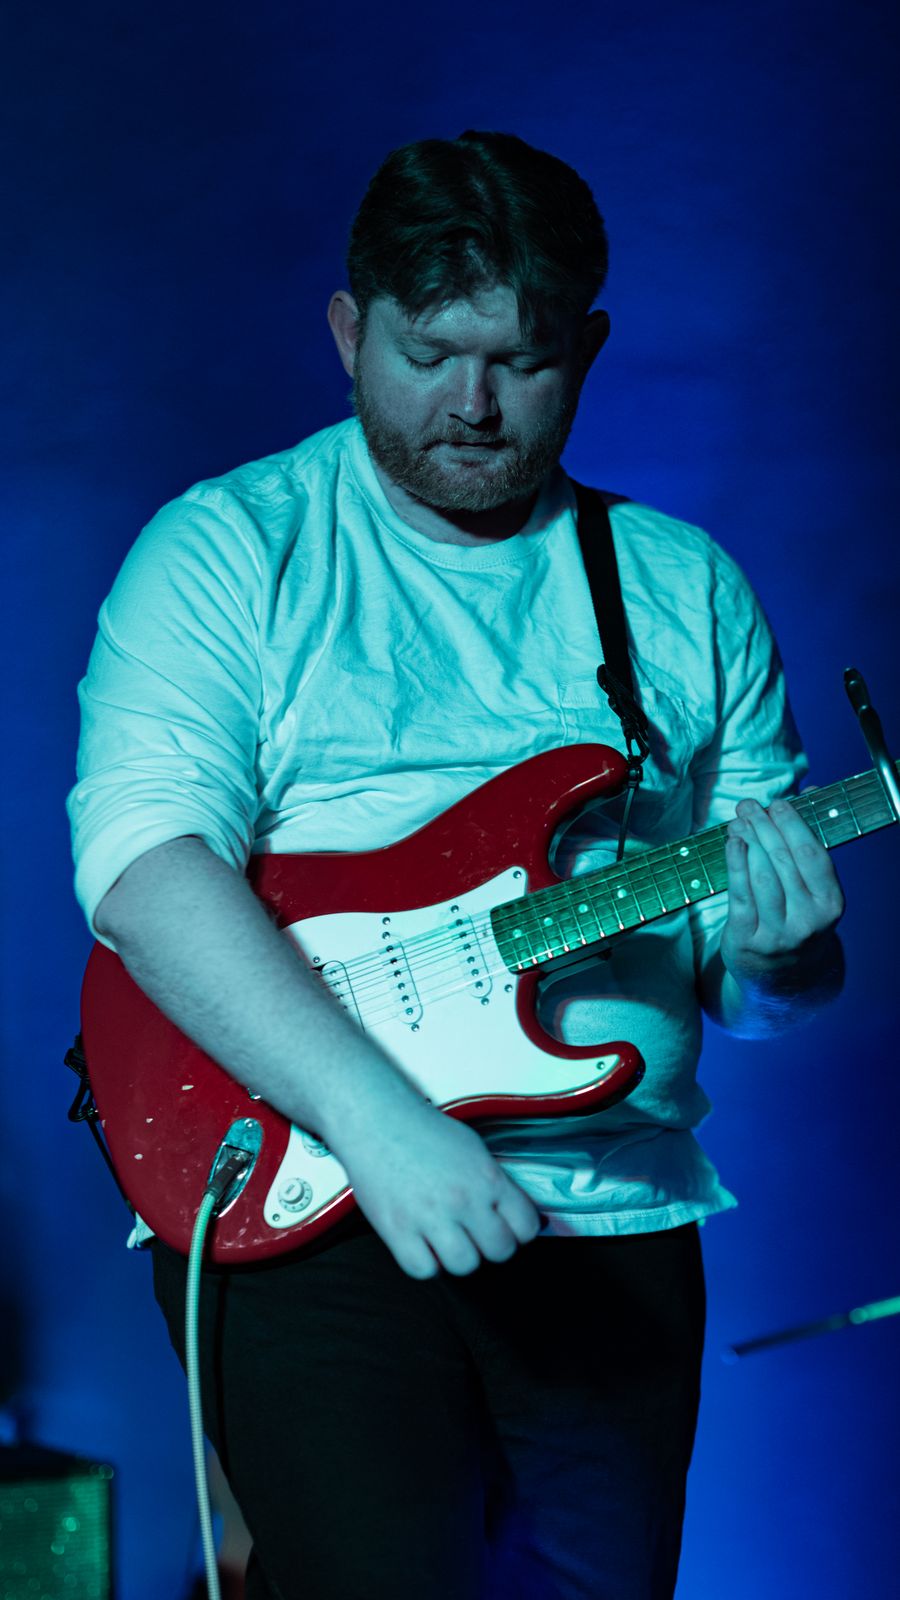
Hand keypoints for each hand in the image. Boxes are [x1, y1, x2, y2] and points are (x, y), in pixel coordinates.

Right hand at [330, 1094, 541, 1279]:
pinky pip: (423, 1269)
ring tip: (449, 1239)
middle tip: (478, 1234)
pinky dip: (425, 1263)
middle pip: (500, 1251)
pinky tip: (423, 1244)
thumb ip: (496, 1183)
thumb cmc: (422, 1131)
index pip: (525, 1226)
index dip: (519, 1231)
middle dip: (492, 1246)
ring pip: (465, 1266)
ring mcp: (430, 1217)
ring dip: (460, 1256)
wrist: (378, 1121)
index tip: (509, 1228)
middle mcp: (462, 1200)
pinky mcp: (397, 1230)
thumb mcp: (473, 1149)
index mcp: (487, 1178)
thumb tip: (517, 1213)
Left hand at [720, 797, 844, 986]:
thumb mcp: (814, 888)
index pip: (812, 856)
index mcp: (831, 904)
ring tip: (738, 821)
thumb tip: (813, 790)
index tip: (778, 803)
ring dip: (747, 842)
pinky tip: (731, 843)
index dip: (794, 825)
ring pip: (761, 877)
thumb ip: (810, 841)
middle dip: (764, 827)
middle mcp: (808, 922)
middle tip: (748, 805)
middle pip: (783, 862)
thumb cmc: (799, 918)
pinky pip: (739, 895)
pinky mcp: (748, 941)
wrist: (785, 979)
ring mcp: (777, 935)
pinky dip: (734, 864)